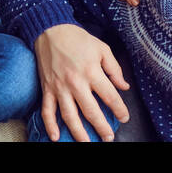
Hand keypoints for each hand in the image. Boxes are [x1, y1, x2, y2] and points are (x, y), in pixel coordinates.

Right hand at [34, 24, 129, 141]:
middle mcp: (76, 83)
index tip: (124, 117)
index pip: (111, 97)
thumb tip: (124, 87)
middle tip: (109, 138)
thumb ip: (115, 69)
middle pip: (92, 112)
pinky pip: (47, 110)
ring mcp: (60, 87)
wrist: (49, 29)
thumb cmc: (77, 38)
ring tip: (88, 143)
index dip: (120, 110)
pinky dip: (50, 125)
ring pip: (70, 116)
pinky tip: (55, 137)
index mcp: (92, 72)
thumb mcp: (102, 48)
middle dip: (102, 128)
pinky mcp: (47, 88)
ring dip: (79, 133)